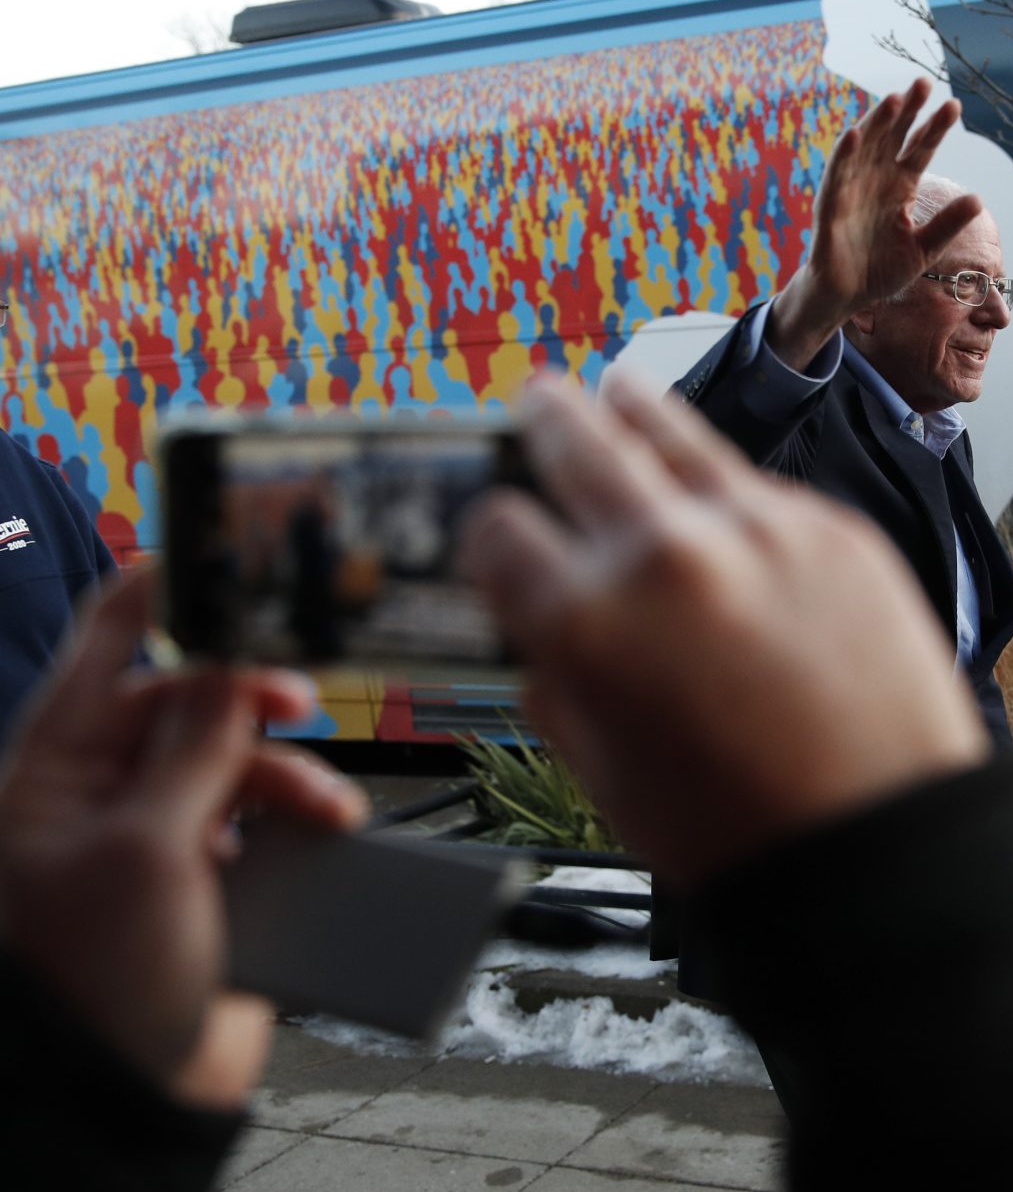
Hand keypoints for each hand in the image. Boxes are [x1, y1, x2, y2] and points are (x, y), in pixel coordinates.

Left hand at [0, 570, 368, 1109]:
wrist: (126, 1095)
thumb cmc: (99, 977)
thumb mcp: (145, 847)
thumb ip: (193, 746)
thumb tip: (227, 662)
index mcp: (56, 770)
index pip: (104, 649)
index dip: (159, 592)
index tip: (219, 549)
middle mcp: (104, 793)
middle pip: (190, 702)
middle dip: (250, 701)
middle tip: (303, 703)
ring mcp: (157, 839)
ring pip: (239, 765)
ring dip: (289, 777)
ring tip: (325, 814)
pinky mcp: (210, 883)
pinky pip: (266, 824)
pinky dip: (300, 822)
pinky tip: (324, 836)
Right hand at [461, 374, 988, 883]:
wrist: (883, 838)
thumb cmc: (740, 831)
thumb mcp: (604, 779)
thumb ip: (560, 689)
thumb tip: (543, 638)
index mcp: (586, 622)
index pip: (498, 530)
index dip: (489, 533)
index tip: (501, 535)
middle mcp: (663, 554)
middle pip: (577, 445)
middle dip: (546, 422)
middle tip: (538, 401)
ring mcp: (754, 528)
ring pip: (673, 432)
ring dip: (633, 407)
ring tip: (616, 390)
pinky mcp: (832, 527)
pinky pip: (757, 485)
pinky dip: (726, 484)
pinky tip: (716, 487)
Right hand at [767, 78, 983, 364]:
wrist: (848, 296)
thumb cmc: (882, 269)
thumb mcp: (924, 249)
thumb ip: (947, 225)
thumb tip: (978, 199)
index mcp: (901, 186)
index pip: (920, 149)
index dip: (935, 128)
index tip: (954, 106)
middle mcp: (877, 179)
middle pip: (893, 137)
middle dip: (908, 111)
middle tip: (925, 83)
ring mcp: (853, 188)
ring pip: (866, 147)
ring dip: (878, 122)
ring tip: (895, 99)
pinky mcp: (831, 205)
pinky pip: (837, 175)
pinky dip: (845, 154)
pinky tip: (855, 133)